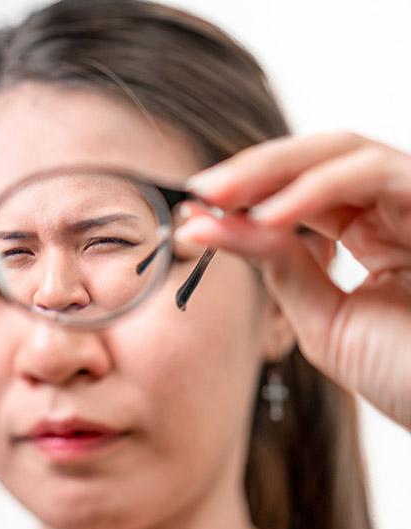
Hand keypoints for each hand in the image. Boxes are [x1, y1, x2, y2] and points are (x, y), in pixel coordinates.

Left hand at [177, 132, 410, 427]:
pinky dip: (318, 188)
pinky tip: (269, 216)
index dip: (248, 192)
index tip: (195, 207)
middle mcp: (400, 209)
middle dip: (254, 170)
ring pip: (347, 151)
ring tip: (221, 196)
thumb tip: (212, 225)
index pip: (303, 190)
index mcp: (375, 234)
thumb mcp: (326, 322)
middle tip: (200, 191)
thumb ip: (280, 269)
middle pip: (321, 158)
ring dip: (275, 169)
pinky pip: (379, 173)